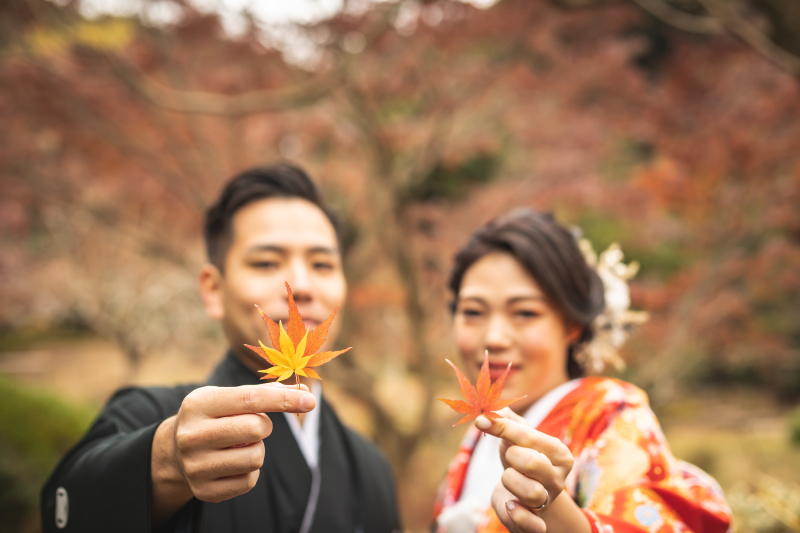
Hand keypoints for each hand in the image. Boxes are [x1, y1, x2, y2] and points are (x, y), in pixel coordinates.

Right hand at [150, 383, 315, 525]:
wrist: (175, 450)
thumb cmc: (213, 416)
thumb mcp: (229, 397)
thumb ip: (265, 393)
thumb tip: (304, 394)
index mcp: (199, 404)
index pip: (251, 399)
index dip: (284, 400)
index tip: (310, 401)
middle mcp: (192, 435)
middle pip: (256, 428)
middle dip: (263, 426)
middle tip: (251, 426)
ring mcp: (195, 466)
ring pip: (255, 457)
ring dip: (256, 449)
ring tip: (238, 445)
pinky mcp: (203, 491)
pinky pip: (249, 481)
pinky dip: (249, 471)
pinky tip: (232, 463)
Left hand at [477, 408, 584, 532]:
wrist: (523, 497)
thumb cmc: (520, 461)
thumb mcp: (515, 438)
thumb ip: (505, 419)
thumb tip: (491, 407)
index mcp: (558, 453)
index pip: (529, 436)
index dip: (502, 427)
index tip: (480, 420)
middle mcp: (558, 478)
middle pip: (533, 463)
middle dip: (511, 457)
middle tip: (510, 459)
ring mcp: (549, 502)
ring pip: (531, 492)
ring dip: (510, 483)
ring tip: (509, 481)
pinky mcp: (537, 524)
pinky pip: (532, 524)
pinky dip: (517, 515)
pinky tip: (510, 505)